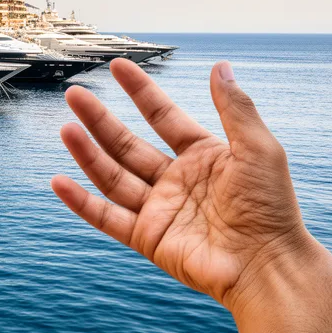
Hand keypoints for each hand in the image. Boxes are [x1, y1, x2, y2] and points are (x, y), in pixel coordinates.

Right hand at [53, 59, 331, 332]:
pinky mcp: (146, 238)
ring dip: (87, 153)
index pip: (162, 116)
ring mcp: (158, 209)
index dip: (140, 91)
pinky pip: (107, 217)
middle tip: (75, 94)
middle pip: (127, 144)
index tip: (117, 67)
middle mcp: (175, 180)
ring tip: (66, 128)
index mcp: (202, 156)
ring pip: (112, 176)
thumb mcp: (258, 148)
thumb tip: (220, 66)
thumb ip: (235, 107)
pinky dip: (81, 202)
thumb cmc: (272, 208)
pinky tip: (59, 182)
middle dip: (99, 119)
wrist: (267, 266)